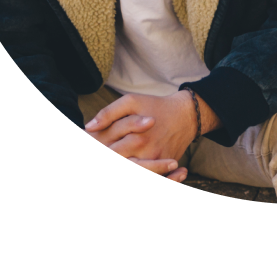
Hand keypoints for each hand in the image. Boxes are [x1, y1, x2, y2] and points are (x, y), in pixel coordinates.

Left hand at [84, 90, 202, 181]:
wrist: (187, 116)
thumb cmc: (156, 107)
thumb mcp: (132, 102)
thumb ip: (109, 113)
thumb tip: (89, 127)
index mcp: (137, 140)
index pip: (108, 152)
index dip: (98, 146)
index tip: (94, 141)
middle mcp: (148, 156)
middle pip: (121, 163)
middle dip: (111, 153)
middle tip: (106, 147)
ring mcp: (157, 165)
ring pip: (135, 169)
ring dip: (125, 162)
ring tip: (122, 154)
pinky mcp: (165, 170)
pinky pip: (151, 175)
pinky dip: (142, 170)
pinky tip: (133, 161)